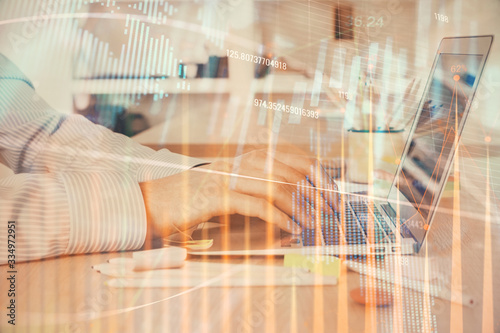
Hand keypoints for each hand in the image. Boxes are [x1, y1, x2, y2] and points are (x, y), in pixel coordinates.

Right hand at [139, 149, 337, 238]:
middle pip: (291, 173)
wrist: (160, 200)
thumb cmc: (199, 196)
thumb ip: (260, 186)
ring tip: (315, 223)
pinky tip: (290, 228)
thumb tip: (295, 199)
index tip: (333, 194)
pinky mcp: (219, 196)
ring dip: (301, 207)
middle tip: (330, 213)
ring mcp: (230, 177)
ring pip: (277, 188)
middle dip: (316, 194)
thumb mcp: (233, 184)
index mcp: (250, 157)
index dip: (318, 176)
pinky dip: (278, 218)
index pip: (295, 159)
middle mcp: (242, 162)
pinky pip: (257, 206)